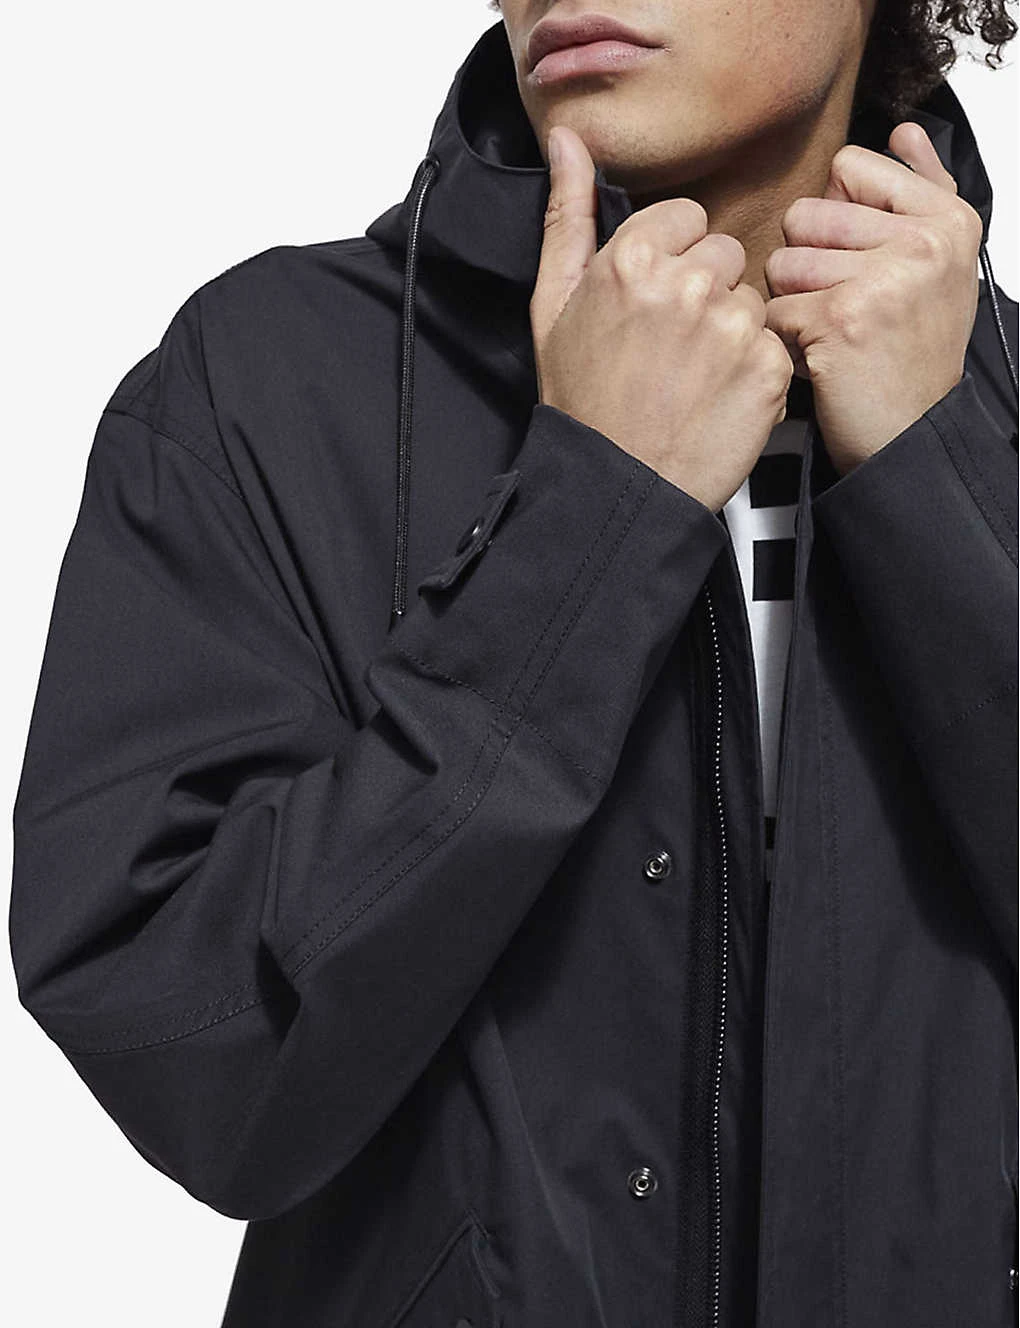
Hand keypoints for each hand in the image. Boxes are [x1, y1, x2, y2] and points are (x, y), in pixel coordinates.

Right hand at [532, 124, 793, 512]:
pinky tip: (718, 399)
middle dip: (705, 292)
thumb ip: (567, 216)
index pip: (687, 219)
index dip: (672, 260)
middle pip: (724, 255)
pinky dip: (756, 372)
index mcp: (632, 260)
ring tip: (695, 378)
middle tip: (673, 348)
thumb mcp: (553, 305)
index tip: (655, 305)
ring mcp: (733, 328)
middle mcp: (686, 285)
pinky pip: (776, 344)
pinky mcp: (769, 369)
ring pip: (752, 299)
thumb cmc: (582, 402)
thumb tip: (567, 141)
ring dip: (732, 331)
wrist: (616, 488)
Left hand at [763, 123, 981, 476]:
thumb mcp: (940, 263)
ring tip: (828, 331)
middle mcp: (923, 242)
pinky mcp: (840, 319)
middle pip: (805, 213)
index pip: (848, 167)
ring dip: (790, 302)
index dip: (833, 214)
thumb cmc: (914, 353)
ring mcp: (883, 278)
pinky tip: (816, 357)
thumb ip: (922, 189)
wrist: (909, 434)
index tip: (858, 256)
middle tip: (839, 304)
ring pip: (782, 261)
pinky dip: (782, 339)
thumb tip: (904, 131)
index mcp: (947, 218)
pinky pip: (772, 308)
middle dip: (804, 262)